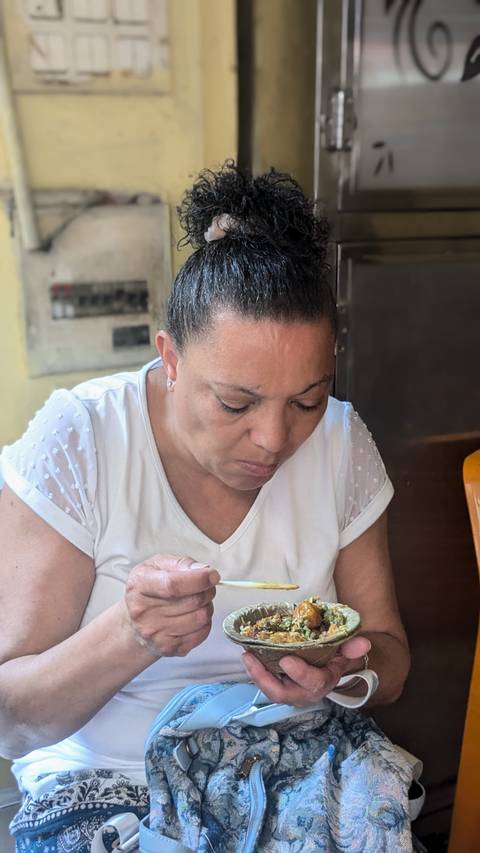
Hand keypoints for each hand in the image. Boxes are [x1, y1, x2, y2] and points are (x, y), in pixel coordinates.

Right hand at [123, 555, 218, 657]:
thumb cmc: (148, 590)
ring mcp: (155, 632)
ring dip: (207, 606)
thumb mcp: (158, 565)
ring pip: (201, 617)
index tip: (212, 575)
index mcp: (140, 585)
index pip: (173, 585)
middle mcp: (144, 611)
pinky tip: (193, 616)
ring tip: (198, 602)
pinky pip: (202, 633)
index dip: (199, 579)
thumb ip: (182, 563)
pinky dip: (205, 623)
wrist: (134, 623)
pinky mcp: (168, 647)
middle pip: (192, 601)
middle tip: (206, 587)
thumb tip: (204, 570)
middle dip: (207, 590)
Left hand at [242, 635, 370, 706]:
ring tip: (246, 656)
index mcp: (324, 681)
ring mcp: (291, 691)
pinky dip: (255, 672)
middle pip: (284, 693)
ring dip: (256, 675)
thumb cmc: (335, 656)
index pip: (313, 683)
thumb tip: (364, 643)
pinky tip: (248, 656)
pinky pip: (266, 684)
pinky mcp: (279, 686)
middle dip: (266, 679)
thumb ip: (352, 647)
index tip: (286, 659)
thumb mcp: (345, 650)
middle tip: (252, 658)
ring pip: (271, 691)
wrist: (330, 667)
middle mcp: (306, 691)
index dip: (299, 673)